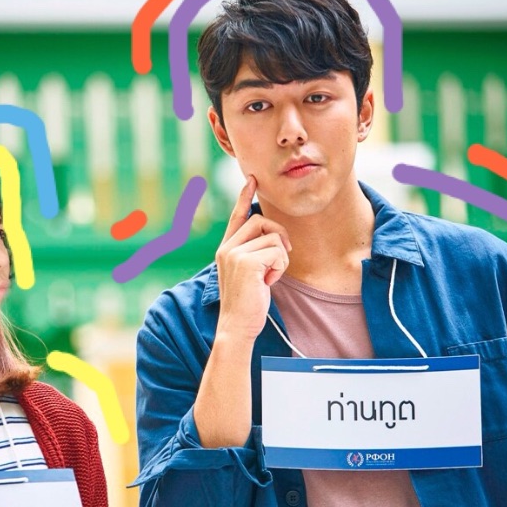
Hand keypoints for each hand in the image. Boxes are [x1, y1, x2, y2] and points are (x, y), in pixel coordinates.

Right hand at [214, 175, 291, 342]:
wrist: (237, 326)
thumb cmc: (247, 304)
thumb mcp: (248, 274)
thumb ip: (254, 254)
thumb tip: (275, 239)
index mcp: (226, 249)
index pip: (237, 216)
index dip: (245, 196)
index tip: (252, 179)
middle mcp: (227, 247)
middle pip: (262, 221)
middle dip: (280, 238)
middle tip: (280, 261)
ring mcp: (235, 254)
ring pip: (274, 238)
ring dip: (280, 259)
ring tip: (269, 278)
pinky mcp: (246, 262)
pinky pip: (278, 252)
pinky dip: (280, 268)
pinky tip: (269, 282)